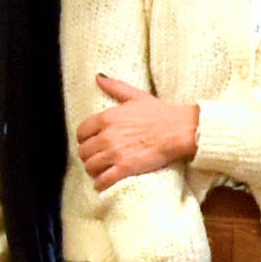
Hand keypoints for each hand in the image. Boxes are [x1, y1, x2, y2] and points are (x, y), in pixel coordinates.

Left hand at [77, 76, 197, 186]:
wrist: (179, 130)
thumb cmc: (161, 114)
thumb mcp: (136, 96)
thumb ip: (115, 87)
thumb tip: (99, 77)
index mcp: (107, 118)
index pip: (81, 132)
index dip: (84, 140)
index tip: (91, 143)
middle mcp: (107, 136)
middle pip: (83, 152)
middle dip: (89, 156)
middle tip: (97, 159)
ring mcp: (115, 153)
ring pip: (90, 167)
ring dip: (94, 171)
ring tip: (101, 171)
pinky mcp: (125, 168)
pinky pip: (102, 180)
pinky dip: (101, 183)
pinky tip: (105, 182)